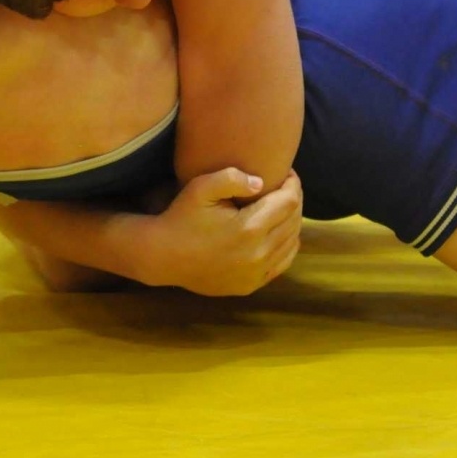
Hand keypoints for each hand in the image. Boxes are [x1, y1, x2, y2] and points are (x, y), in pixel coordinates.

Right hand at [150, 167, 301, 295]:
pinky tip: (278, 232)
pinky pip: (282, 263)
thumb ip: (231, 178)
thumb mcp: (199, 188)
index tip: (286, 172)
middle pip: (294, 221)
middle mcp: (258, 253)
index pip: (289, 202)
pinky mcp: (250, 285)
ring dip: (292, 222)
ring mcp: (256, 273)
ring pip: (291, 243)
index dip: (293, 183)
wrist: (162, 255)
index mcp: (249, 228)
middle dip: (294, 200)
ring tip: (282, 207)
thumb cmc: (180, 217)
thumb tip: (260, 182)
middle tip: (284, 186)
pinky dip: (286, 245)